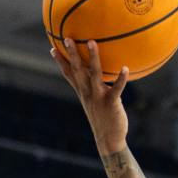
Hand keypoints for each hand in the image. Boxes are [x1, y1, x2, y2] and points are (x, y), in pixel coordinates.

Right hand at [50, 38, 129, 153]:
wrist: (109, 140)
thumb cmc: (104, 118)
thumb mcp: (95, 102)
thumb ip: (95, 88)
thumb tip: (98, 76)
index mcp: (82, 92)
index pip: (68, 74)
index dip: (60, 62)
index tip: (53, 48)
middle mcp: (87, 92)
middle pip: (77, 70)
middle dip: (72, 54)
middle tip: (67, 38)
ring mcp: (98, 97)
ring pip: (94, 73)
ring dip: (92, 57)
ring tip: (91, 42)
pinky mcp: (110, 102)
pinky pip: (117, 88)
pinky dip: (121, 78)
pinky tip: (125, 68)